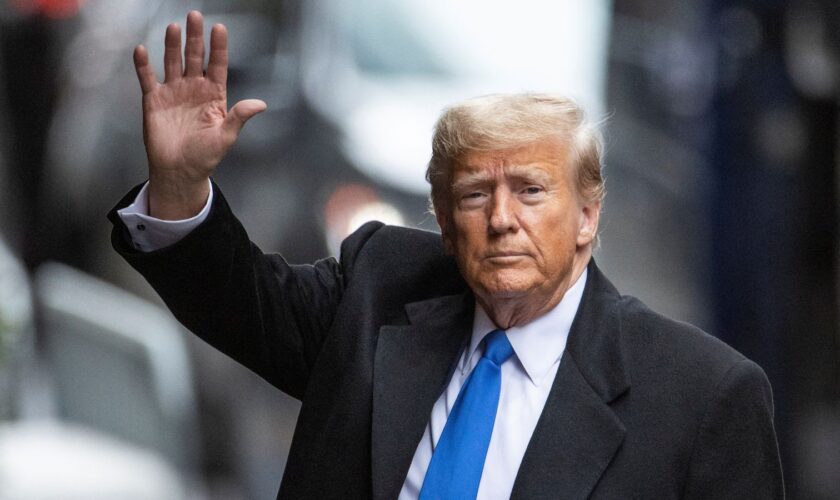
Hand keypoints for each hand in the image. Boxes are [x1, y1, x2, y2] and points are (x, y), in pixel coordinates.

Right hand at [133, 11, 265, 218]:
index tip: (220, 28)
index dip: (218, 47)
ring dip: (172, 45)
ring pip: (173, 62)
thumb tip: (260, 104)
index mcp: (214, 96)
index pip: (218, 65)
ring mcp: (173, 93)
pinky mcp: (153, 101)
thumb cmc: (204, 156)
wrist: (178, 171)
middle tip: (195, 16)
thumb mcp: (226, 137)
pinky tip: (142, 50)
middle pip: (195, 57)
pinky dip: (143, 65)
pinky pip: (147, 78)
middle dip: (195, 37)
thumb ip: (239, 117)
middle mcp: (194, 89)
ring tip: (174, 27)